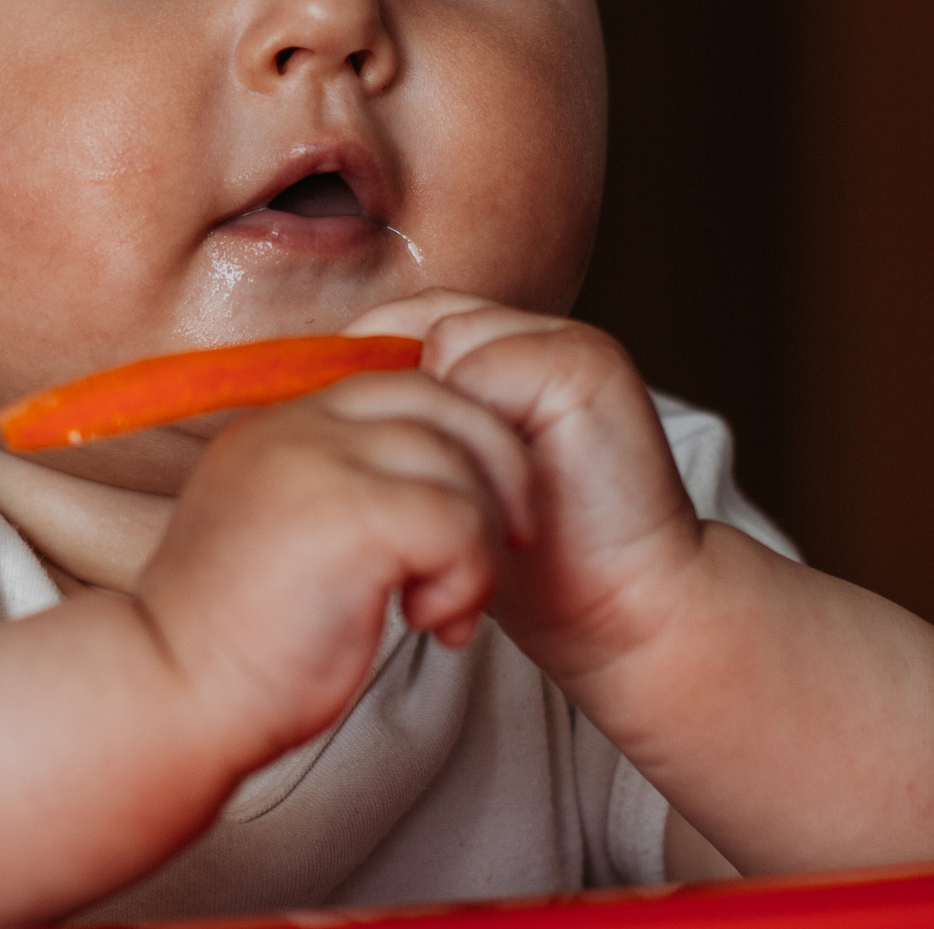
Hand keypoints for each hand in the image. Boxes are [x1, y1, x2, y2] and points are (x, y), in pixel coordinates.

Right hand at [134, 368, 534, 762]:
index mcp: (280, 425)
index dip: (457, 442)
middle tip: (501, 548)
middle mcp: (298, 425)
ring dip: (481, 544)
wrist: (171, 693)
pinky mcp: (348, 514)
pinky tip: (430, 622)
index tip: (468, 516)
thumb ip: (328, 490)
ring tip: (446, 610)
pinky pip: (459, 520)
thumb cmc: (231, 641)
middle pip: (445, 400)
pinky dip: (468, 577)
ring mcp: (320, 462)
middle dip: (498, 473)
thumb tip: (416, 492)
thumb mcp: (274, 533)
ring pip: (462, 462)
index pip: (402, 385)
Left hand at [342, 292, 704, 683]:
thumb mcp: (448, 486)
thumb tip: (312, 401)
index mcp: (503, 352)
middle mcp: (537, 334)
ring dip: (436, 426)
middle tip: (389, 471)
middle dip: (394, 396)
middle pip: (421, 323)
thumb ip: (410, 429)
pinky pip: (484, 372)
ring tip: (453, 496)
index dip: (364, 373)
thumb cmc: (527, 564)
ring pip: (446, 345)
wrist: (621, 612)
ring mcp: (566, 341)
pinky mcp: (585, 364)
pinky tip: (487, 498)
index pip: (406, 322)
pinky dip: (470, 438)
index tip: (339, 437)